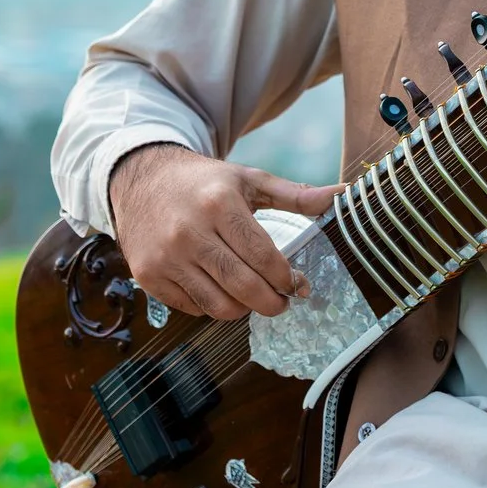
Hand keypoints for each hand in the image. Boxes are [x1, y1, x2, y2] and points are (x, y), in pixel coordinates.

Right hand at [107, 143, 338, 320]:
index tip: (298, 285)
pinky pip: (192, 308)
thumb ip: (297, 194)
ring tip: (252, 296)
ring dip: (243, 308)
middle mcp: (189, 232)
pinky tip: (219, 288)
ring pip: (218, 306)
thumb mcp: (249, 180)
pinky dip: (211, 306)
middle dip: (272, 302)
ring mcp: (166, 257)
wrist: (141, 179)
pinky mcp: (149, 275)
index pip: (263, 256)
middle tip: (283, 301)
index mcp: (219, 204)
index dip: (287, 278)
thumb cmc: (204, 182)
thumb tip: (345, 194)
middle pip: (243, 287)